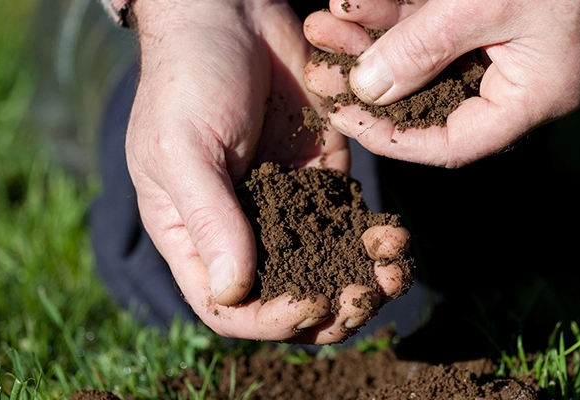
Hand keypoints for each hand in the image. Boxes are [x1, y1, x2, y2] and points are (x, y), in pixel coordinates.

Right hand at [125, 0, 409, 343]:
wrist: (228, 11)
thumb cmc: (187, 78)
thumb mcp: (184, 149)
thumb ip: (210, 219)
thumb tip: (234, 292)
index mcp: (192, 234)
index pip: (227, 307)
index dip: (268, 320)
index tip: (309, 303)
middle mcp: (240, 228)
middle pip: (285, 297)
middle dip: (329, 309)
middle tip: (365, 300)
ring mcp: (284, 202)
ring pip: (326, 265)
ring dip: (362, 280)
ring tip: (393, 274)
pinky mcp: (322, 173)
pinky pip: (350, 220)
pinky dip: (375, 237)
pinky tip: (396, 236)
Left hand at [304, 0, 579, 166]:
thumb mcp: (482, 2)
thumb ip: (422, 48)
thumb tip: (367, 89)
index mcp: (538, 95)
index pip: (453, 142)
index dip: (391, 135)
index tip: (342, 113)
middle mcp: (528, 79)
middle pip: (433, 95)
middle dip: (371, 76)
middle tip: (320, 63)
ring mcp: (517, 43)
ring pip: (432, 54)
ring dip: (377, 37)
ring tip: (326, 22)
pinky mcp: (506, 11)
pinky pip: (443, 21)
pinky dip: (403, 13)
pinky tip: (358, 3)